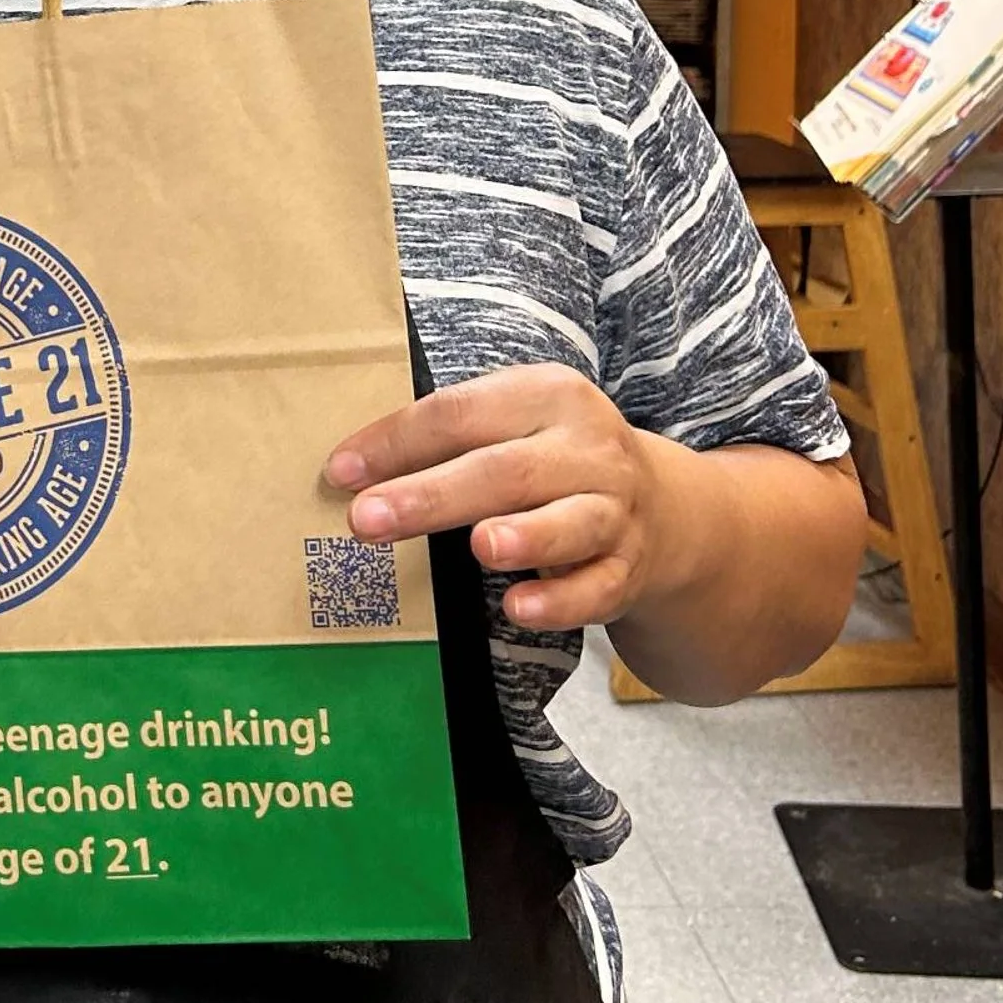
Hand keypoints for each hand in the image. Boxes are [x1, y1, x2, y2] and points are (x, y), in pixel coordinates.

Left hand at [324, 362, 661, 633]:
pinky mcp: (628, 567)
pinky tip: (519, 607)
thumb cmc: (552, 458)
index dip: (397, 442)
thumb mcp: (512, 424)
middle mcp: (587, 446)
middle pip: (506, 470)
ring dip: (525, 536)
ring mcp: (615, 508)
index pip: (460, 413)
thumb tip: (350, 470)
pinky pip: (596, 587)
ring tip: (480, 546)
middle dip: (433, 495)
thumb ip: (446, 438)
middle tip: (367, 520)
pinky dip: (559, 600)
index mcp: (547, 394)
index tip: (340, 473)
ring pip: (569, 522)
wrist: (662, 506)